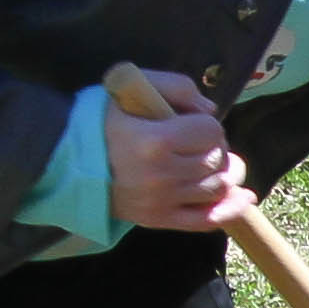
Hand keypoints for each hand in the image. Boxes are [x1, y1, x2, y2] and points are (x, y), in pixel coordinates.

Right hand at [104, 68, 245, 231]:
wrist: (65, 160)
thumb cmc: (100, 119)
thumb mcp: (132, 86)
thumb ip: (176, 87)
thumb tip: (211, 111)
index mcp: (156, 140)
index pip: (211, 132)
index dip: (208, 125)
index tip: (194, 123)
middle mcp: (162, 174)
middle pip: (216, 161)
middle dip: (218, 148)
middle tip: (203, 144)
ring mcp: (160, 201)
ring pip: (215, 189)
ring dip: (226, 175)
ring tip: (220, 165)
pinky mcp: (157, 219)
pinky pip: (204, 220)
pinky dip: (229, 210)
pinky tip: (243, 199)